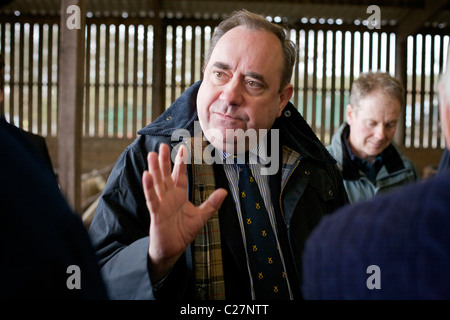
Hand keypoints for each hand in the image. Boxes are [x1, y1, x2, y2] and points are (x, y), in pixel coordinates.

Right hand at [142, 143, 226, 281]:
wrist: (171, 250)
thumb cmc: (183, 232)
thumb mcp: (200, 217)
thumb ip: (211, 204)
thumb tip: (224, 192)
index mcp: (179, 195)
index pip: (179, 175)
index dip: (180, 162)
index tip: (183, 148)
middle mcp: (168, 197)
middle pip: (165, 175)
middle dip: (163, 161)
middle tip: (161, 145)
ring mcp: (161, 204)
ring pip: (157, 183)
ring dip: (154, 169)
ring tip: (151, 155)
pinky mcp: (156, 213)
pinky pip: (151, 198)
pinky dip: (149, 188)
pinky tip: (146, 175)